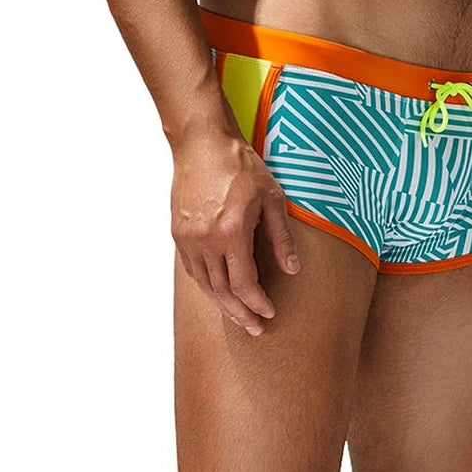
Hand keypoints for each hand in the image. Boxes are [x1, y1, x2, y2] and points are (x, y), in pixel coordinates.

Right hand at [170, 128, 300, 335]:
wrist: (202, 143)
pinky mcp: (178, 232)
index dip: (257, 303)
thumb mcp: (271, 197)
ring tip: (239, 315)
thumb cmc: (239, 165)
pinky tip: (218, 290)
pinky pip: (192, 269)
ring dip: (222, 304)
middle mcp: (205, 240)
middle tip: (255, 328)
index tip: (269, 313)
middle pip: (222, 291)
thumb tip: (293, 269)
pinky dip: (206, 285)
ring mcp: (188, 237)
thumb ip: (281, 237)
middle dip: (240, 313)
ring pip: (204, 284)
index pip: (244, 283)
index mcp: (231, 232)